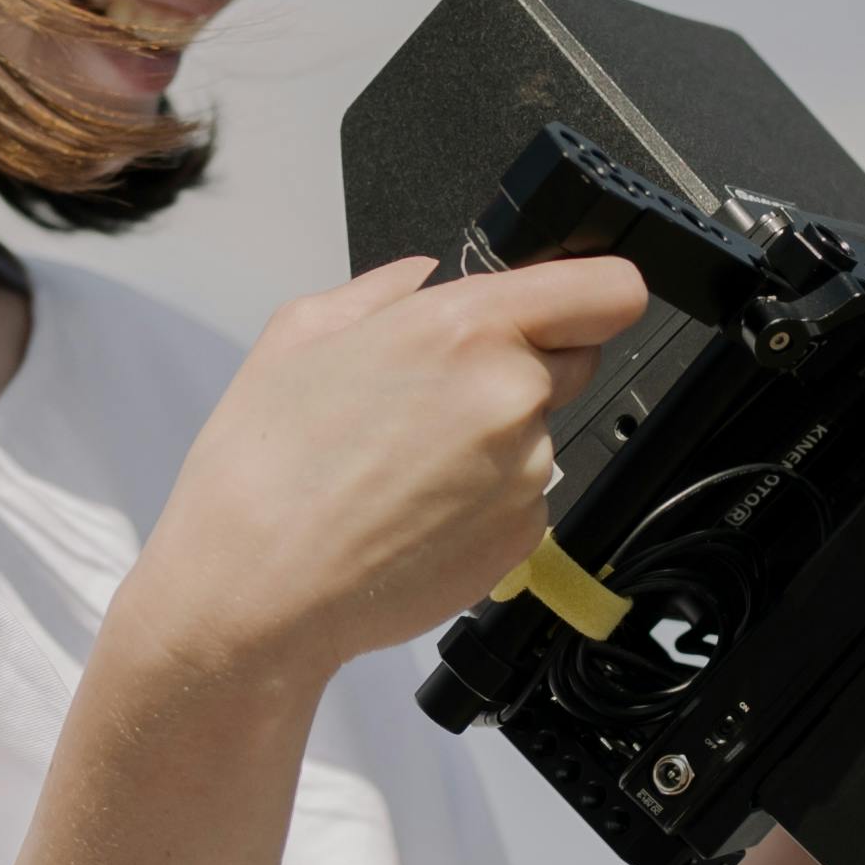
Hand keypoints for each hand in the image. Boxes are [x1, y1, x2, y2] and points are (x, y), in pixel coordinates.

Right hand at [118, 252, 648, 691]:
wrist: (255, 590)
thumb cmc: (262, 467)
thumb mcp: (298, 333)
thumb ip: (379, 291)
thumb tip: (422, 274)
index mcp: (465, 327)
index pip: (608, 289)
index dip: (594, 294)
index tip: (570, 307)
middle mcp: (513, 395)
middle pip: (573, 358)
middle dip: (522, 365)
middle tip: (437, 398)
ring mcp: (528, 472)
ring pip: (540, 433)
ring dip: (494, 440)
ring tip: (404, 467)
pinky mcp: (523, 536)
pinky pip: (523, 497)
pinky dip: (483, 500)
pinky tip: (414, 512)